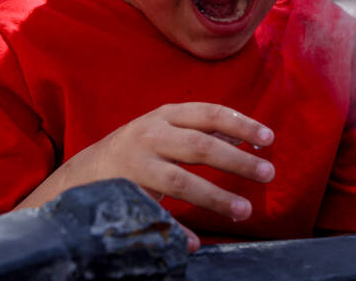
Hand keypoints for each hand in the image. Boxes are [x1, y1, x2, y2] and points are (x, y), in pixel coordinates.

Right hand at [68, 102, 273, 235]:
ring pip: (181, 180)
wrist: (87, 172)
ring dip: (215, 197)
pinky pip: (155, 213)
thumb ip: (202, 131)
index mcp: (165, 115)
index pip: (208, 113)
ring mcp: (137, 163)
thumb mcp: (167, 129)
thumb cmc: (140, 149)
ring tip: (244, 211)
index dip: (240, 124)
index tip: (269, 138)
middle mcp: (150, 134)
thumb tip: (247, 137)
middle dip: (236, 160)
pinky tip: (193, 242)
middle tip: (268, 173)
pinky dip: (176, 229)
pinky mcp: (125, 191)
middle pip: (200, 146)